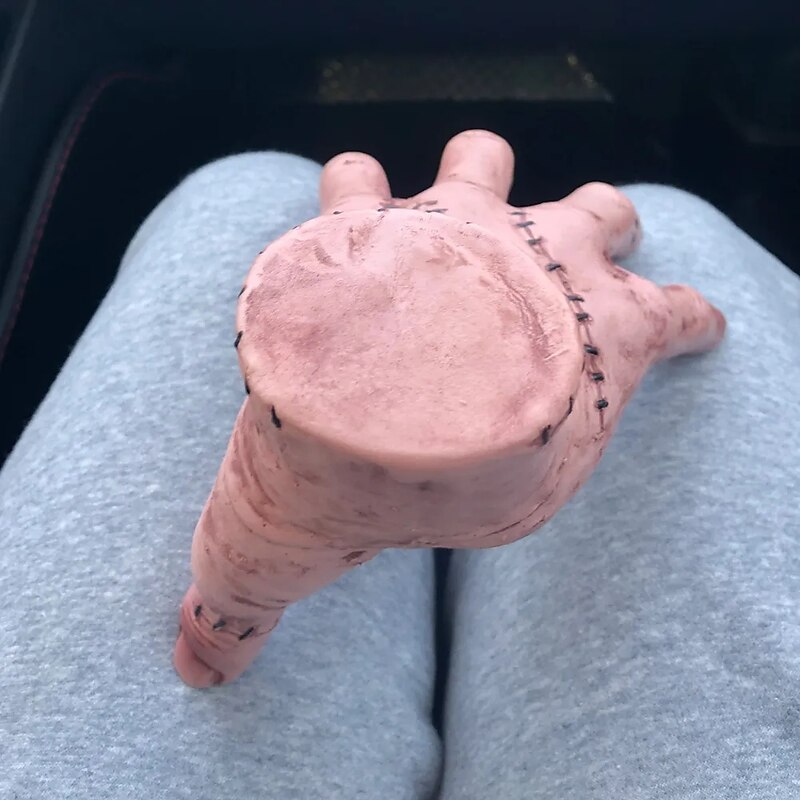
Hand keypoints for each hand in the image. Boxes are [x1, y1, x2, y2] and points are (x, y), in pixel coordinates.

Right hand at [173, 130, 724, 687]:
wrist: (392, 425)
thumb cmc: (320, 471)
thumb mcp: (268, 547)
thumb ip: (237, 595)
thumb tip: (194, 670)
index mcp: (363, 275)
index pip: (350, 198)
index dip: (361, 209)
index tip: (379, 258)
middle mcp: (448, 242)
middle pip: (471, 163)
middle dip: (488, 183)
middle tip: (505, 232)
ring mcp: (537, 261)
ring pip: (585, 202)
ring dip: (598, 225)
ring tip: (600, 258)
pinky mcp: (608, 309)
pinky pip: (671, 304)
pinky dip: (684, 326)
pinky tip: (690, 339)